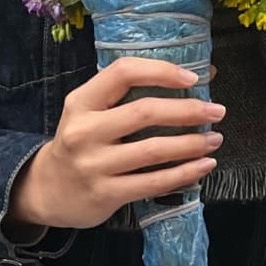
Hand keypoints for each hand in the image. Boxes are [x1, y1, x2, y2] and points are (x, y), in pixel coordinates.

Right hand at [8, 58, 224, 231]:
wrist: (47, 190)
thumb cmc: (81, 143)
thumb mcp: (92, 113)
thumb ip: (131, 96)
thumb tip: (199, 77)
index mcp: (81, 102)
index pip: (123, 72)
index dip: (161, 71)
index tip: (192, 78)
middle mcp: (84, 131)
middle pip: (144, 112)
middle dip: (188, 111)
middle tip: (217, 112)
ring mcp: (93, 165)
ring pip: (153, 150)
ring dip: (191, 144)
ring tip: (214, 140)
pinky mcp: (105, 194)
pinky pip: (153, 183)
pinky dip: (184, 173)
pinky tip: (203, 166)